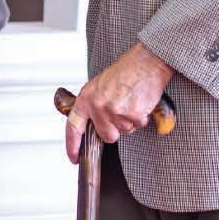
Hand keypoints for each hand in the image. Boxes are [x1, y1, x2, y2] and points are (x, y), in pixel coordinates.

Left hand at [64, 43, 173, 163]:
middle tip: (122, 110)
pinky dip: (141, 116)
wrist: (146, 61)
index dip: (72, 145)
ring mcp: (115, 110)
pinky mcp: (132, 114)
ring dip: (130, 120)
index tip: (74, 157)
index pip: (73, 127)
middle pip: (107, 136)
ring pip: (124, 131)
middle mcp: (98, 105)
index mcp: (87, 97)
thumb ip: (94, 105)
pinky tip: (140, 101)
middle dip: (116, 129)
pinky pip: (138, 125)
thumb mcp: (100, 85)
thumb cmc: (126, 70)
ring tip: (131, 100)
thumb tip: (94, 124)